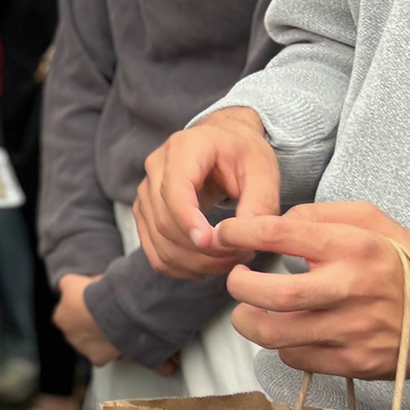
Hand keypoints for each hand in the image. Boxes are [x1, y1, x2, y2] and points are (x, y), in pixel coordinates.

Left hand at [54, 272, 120, 365]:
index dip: (81, 307)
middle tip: (103, 314)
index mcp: (60, 317)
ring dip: (98, 337)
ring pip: (90, 343)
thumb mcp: (71, 281)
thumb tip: (66, 286)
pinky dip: (109, 350)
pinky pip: (103, 355)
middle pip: (78, 330)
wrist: (112, 311)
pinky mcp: (96, 358)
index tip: (92, 303)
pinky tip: (116, 340)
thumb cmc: (91, 295)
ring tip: (112, 326)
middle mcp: (68, 335)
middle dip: (88, 324)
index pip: (67, 314)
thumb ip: (65, 285)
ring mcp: (82, 348)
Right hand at [134, 107, 280, 279]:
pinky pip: (155, 250)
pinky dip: (180, 266)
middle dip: (201, 248)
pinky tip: (209, 265)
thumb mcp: (263, 169)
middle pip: (164, 220)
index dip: (188, 220)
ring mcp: (146, 191)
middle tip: (241, 255)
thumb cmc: (243, 153)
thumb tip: (246, 236)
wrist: (222, 143)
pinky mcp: (146, 212)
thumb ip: (260, 200)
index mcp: (184, 148)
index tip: (210, 243)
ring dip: (194, 261)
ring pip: (158, 240)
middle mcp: (156, 167)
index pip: (174, 189)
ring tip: (230, 260)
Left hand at [217, 204, 409, 380]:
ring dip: (249, 322)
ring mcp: (353, 331)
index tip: (225, 234)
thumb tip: (272, 220)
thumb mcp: (371, 220)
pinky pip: (297, 359)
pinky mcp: (355, 363)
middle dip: (239, 286)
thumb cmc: (404, 261)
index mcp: (353, 247)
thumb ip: (318, 214)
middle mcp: (351, 290)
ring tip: (249, 310)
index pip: (279, 234)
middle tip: (236, 278)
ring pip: (277, 335)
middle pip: (274, 295)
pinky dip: (280, 346)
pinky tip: (287, 331)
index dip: (240, 232)